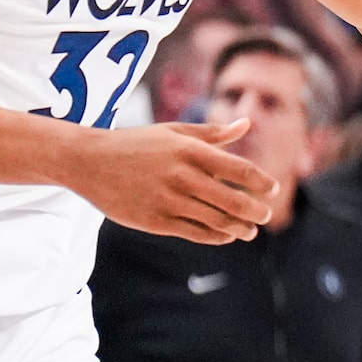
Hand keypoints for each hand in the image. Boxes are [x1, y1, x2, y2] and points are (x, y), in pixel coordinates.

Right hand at [63, 116, 273, 242]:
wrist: (88, 161)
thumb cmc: (136, 144)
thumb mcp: (173, 131)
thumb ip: (213, 133)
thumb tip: (247, 124)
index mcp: (190, 150)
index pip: (240, 170)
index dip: (262, 183)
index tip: (273, 189)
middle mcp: (182, 176)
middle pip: (235, 201)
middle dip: (257, 212)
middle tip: (265, 215)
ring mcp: (168, 200)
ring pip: (218, 222)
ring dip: (241, 229)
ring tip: (250, 230)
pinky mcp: (156, 221)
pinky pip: (197, 234)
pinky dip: (218, 237)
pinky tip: (226, 235)